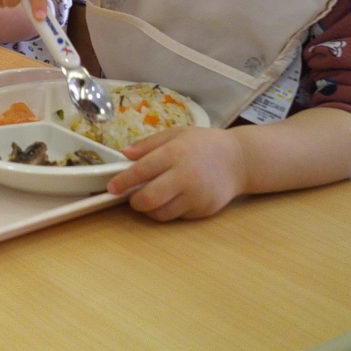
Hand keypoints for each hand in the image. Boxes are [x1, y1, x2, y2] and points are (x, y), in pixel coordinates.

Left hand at [106, 127, 247, 219]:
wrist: (239, 160)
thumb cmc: (204, 144)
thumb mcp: (176, 134)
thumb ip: (149, 144)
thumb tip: (124, 154)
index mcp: (176, 153)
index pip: (142, 170)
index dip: (123, 181)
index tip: (111, 187)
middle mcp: (186, 176)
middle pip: (150, 198)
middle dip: (135, 201)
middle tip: (132, 197)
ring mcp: (196, 196)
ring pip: (161, 213)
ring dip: (150, 209)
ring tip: (151, 197)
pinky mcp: (203, 210)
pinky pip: (177, 216)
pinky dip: (168, 211)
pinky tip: (172, 199)